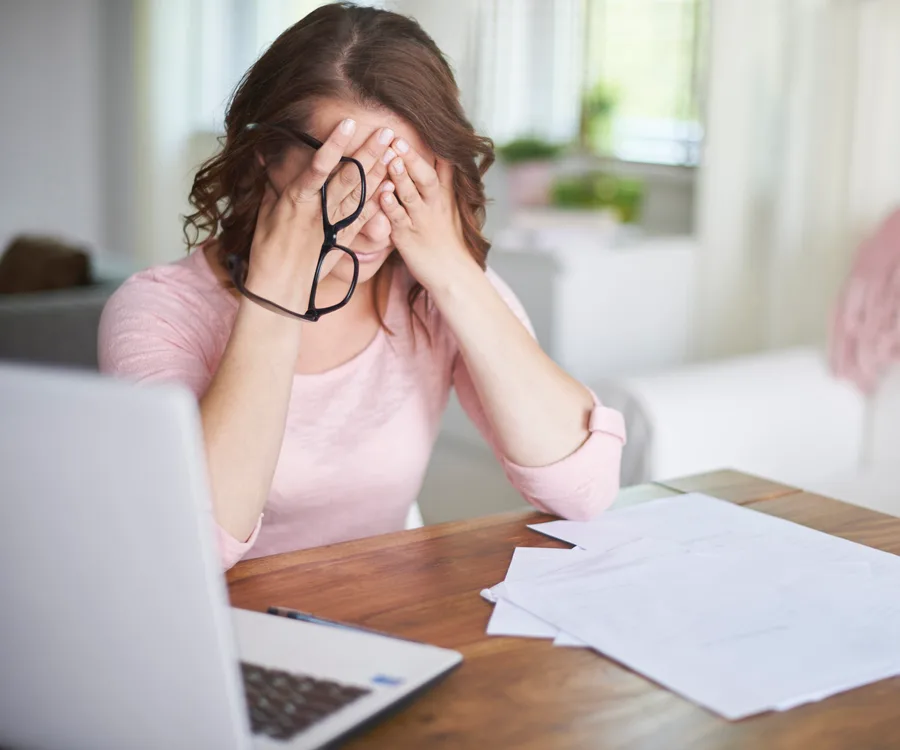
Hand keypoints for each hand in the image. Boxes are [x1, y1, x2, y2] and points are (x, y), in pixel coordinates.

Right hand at [246, 119, 393, 308]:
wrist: (280, 288)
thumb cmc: (268, 250)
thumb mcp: (265, 214)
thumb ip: (271, 185)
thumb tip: (265, 158)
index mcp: (296, 200)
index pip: (318, 167)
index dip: (334, 145)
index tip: (349, 123)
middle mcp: (318, 211)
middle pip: (348, 177)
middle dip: (368, 153)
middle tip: (387, 131)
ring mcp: (333, 225)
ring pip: (360, 195)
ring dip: (379, 171)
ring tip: (395, 151)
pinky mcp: (343, 239)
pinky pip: (364, 218)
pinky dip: (378, 201)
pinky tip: (391, 185)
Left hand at [378, 139, 476, 291]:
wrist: (452, 273)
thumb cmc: (447, 238)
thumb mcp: (450, 205)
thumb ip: (443, 179)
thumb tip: (443, 152)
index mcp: (443, 195)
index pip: (442, 165)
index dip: (431, 146)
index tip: (423, 124)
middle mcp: (433, 204)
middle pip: (425, 176)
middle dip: (411, 158)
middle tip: (397, 139)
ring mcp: (420, 220)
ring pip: (410, 195)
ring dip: (400, 177)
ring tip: (391, 159)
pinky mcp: (406, 237)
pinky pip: (398, 219)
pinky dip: (390, 206)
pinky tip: (381, 194)